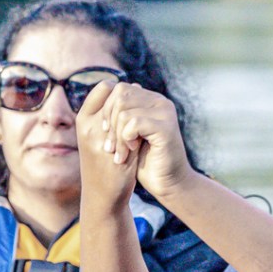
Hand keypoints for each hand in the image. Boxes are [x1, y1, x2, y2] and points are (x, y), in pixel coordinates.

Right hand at [75, 82, 139, 213]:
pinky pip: (134, 131)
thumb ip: (111, 114)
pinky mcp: (117, 152)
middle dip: (134, 101)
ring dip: (139, 114)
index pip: (104, 87)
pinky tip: (147, 136)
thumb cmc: (102, 163)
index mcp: (82, 119)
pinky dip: (142, 130)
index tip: (132, 100)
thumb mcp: (99, 135)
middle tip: (142, 109)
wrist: (102, 195)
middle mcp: (88, 127)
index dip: (121, 90)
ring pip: (127, 112)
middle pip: (117, 95)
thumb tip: (134, 87)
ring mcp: (101, 139)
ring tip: (145, 122)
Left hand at [81, 82, 196, 204]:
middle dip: (110, 122)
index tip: (105, 132)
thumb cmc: (144, 160)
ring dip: (117, 136)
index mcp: (150, 99)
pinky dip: (126, 139)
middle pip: (119, 96)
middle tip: (111, 147)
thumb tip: (105, 93)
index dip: (106, 109)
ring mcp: (164, 112)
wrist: (167, 183)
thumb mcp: (126, 133)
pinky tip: (132, 151)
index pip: (117, 88)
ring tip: (121, 153)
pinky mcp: (166, 127)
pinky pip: (134, 123)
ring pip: (124, 111)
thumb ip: (119, 114)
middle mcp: (159, 101)